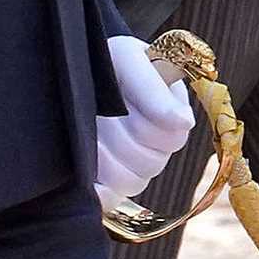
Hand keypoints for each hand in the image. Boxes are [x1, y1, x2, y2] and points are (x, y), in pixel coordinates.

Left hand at [94, 34, 195, 207]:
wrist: (75, 65)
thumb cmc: (108, 58)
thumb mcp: (127, 58)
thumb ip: (151, 87)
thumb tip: (183, 122)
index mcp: (171, 114)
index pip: (172, 138)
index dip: (145, 122)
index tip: (123, 97)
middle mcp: (157, 145)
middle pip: (150, 163)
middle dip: (120, 135)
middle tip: (100, 111)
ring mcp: (133, 166)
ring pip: (131, 182)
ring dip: (105, 157)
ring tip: (90, 132)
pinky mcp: (109, 181)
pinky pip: (112, 200)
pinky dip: (101, 192)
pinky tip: (89, 178)